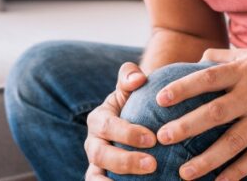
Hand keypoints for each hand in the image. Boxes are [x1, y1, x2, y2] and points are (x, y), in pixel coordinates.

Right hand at [84, 62, 158, 179]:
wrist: (135, 118)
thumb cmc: (135, 102)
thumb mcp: (130, 87)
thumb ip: (130, 76)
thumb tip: (138, 78)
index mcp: (98, 119)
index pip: (108, 127)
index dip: (128, 133)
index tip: (152, 138)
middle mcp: (93, 143)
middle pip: (100, 155)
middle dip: (125, 161)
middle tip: (152, 164)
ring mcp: (96, 164)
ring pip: (95, 177)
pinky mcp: (101, 178)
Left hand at [154, 48, 246, 180]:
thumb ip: (223, 58)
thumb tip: (195, 60)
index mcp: (244, 71)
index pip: (208, 78)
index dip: (183, 88)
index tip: (159, 99)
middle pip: (216, 112)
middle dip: (187, 126)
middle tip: (162, 138)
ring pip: (234, 141)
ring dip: (208, 159)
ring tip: (185, 172)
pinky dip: (238, 171)